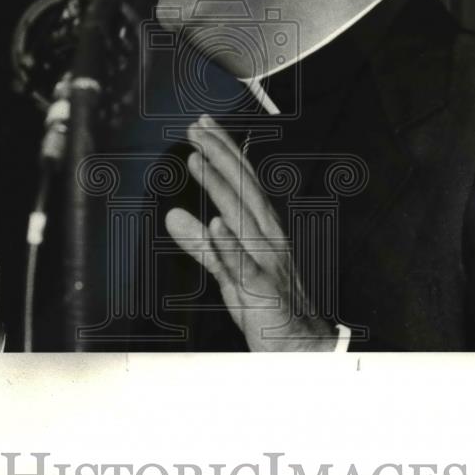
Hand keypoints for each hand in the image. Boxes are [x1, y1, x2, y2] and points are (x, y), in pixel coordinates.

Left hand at [165, 115, 337, 350]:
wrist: (301, 349)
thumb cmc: (268, 306)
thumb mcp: (230, 270)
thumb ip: (203, 244)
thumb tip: (173, 216)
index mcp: (262, 230)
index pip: (242, 182)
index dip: (223, 152)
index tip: (202, 125)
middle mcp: (269, 238)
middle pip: (244, 188)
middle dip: (220, 154)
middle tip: (196, 126)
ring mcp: (268, 262)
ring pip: (243, 218)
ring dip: (220, 187)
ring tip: (197, 160)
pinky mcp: (262, 291)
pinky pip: (245, 266)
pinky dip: (231, 244)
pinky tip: (217, 224)